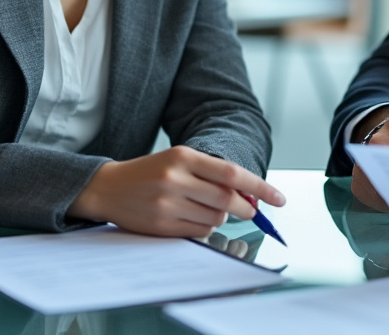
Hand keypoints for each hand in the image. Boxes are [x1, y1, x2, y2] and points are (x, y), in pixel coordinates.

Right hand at [68, 145, 285, 237]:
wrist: (108, 187)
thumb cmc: (150, 172)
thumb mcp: (179, 161)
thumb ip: (212, 174)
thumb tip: (249, 195)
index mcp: (183, 156)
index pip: (232, 173)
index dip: (260, 188)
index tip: (279, 198)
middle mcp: (175, 178)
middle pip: (227, 200)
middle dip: (244, 208)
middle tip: (249, 210)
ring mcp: (166, 203)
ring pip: (215, 218)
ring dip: (221, 218)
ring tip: (206, 209)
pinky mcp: (160, 225)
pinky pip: (198, 232)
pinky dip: (204, 228)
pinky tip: (193, 218)